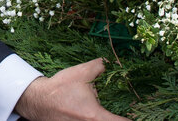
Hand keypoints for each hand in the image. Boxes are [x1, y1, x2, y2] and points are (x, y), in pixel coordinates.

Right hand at [15, 58, 129, 120]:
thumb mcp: (81, 72)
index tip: (140, 113)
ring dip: (107, 118)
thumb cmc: (59, 88)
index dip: (134, 118)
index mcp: (95, 116)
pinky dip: (96, 119)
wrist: (37, 100)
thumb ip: (100, 66)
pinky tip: (93, 112)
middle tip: (127, 111)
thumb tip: (112, 62)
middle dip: (119, 117)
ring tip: (112, 111)